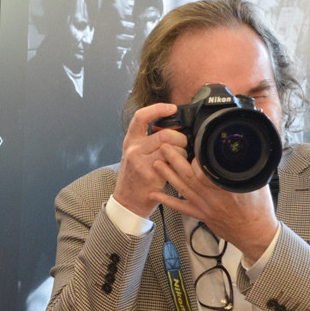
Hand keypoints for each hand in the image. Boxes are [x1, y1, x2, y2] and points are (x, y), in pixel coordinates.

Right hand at [113, 103, 185, 218]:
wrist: (127, 202)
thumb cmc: (134, 178)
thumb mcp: (134, 154)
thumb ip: (147, 141)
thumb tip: (171, 128)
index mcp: (130, 141)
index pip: (141, 116)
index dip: (158, 109)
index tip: (172, 108)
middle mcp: (134, 150)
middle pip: (164, 134)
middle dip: (180, 138)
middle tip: (182, 145)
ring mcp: (141, 163)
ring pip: (171, 147)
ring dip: (182, 152)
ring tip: (180, 159)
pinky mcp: (151, 176)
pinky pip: (173, 163)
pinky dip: (180, 164)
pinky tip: (179, 168)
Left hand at [148, 146, 279, 263]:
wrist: (256, 234)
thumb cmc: (258, 208)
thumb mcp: (259, 180)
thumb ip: (252, 162)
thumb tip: (253, 139)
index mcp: (228, 187)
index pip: (207, 170)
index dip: (196, 157)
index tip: (189, 144)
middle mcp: (213, 197)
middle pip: (189, 176)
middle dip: (175, 160)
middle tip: (164, 147)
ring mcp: (204, 207)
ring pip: (182, 189)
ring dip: (168, 175)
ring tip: (157, 163)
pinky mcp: (200, 215)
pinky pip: (181, 207)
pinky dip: (167, 200)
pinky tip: (155, 194)